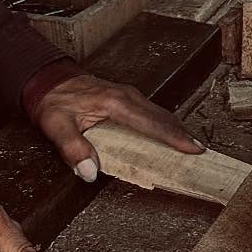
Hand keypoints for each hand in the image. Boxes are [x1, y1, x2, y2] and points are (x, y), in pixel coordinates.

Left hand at [33, 72, 202, 180]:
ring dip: (177, 129)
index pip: (150, 122)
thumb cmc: (55, 102)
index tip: (193, 148)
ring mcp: (129, 95)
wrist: (49, 81)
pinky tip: (171, 136)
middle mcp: (127, 96)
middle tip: (202, 152)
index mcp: (114, 103)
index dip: (173, 136)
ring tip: (193, 146)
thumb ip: (73, 149)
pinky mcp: (127, 99)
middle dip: (183, 134)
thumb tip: (89, 171)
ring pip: (159, 113)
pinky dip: (166, 124)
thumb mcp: (57, 126)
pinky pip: (152, 113)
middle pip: (162, 117)